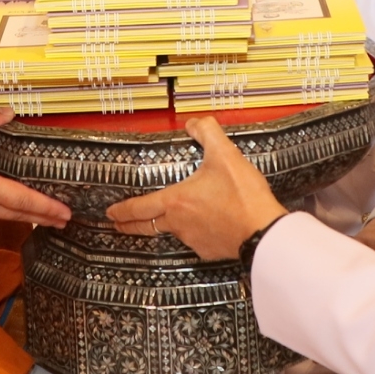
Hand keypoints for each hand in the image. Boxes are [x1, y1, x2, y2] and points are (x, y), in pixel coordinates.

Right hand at [0, 106, 70, 224]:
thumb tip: (8, 111)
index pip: (22, 200)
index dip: (46, 206)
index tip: (66, 212)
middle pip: (18, 214)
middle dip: (44, 216)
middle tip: (66, 218)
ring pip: (4, 216)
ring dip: (26, 215)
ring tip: (46, 215)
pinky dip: (7, 212)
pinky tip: (12, 206)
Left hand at [105, 117, 285, 260]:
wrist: (264, 231)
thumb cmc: (243, 195)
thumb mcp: (225, 155)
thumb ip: (208, 133)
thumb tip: (195, 122)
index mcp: (176, 201)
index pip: (139, 207)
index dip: (122, 210)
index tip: (110, 213)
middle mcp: (179, 223)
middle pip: (146, 226)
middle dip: (129, 225)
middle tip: (118, 225)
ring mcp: (193, 240)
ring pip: (173, 232)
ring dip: (167, 226)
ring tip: (171, 218)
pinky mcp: (208, 251)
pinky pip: (195, 240)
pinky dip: (194, 233)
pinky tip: (203, 226)